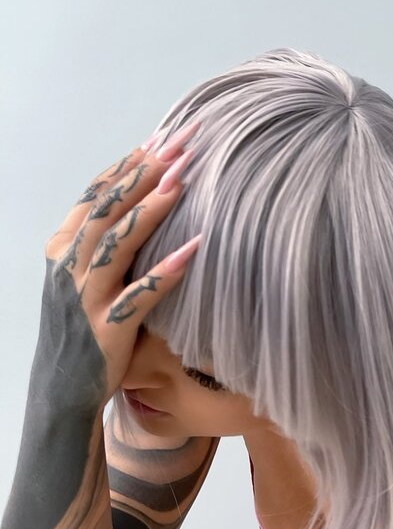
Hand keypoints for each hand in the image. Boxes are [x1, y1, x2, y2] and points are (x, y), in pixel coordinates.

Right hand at [39, 124, 200, 410]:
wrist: (62, 392)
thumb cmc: (81, 332)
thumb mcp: (82, 280)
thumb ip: (102, 244)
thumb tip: (139, 201)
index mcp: (62, 250)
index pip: (96, 196)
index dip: (129, 164)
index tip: (163, 136)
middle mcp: (69, 268)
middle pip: (107, 209)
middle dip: (145, 172)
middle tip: (182, 142)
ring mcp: (86, 299)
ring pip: (116, 244)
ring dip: (150, 210)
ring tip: (183, 179)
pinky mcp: (107, 330)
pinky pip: (139, 296)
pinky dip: (165, 272)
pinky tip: (195, 251)